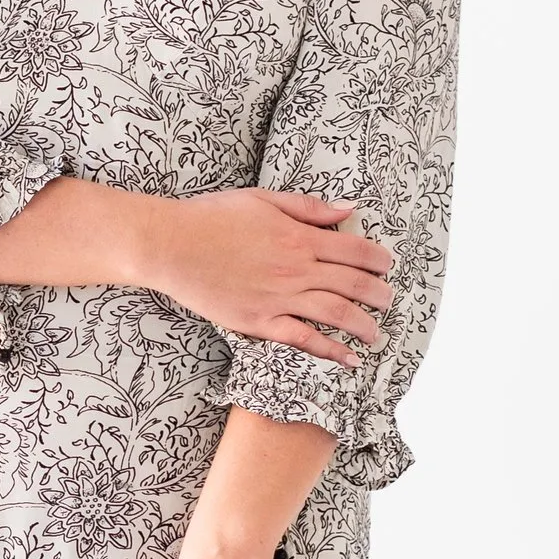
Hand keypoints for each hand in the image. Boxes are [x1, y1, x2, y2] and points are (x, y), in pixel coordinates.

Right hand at [146, 188, 390, 363]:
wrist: (170, 244)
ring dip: (364, 325)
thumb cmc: (212, 217)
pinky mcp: (258, 321)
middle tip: (388, 301)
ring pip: (336, 313)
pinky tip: (349, 359)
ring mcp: (278, 297)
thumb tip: (348, 210)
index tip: (387, 266)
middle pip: (353, 284)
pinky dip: (329, 351)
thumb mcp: (263, 199)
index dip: (378, 259)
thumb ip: (308, 207)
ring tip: (377, 332)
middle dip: (378, 295)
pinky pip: (303, 339)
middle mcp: (295, 268)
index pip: (355, 250)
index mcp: (299, 236)